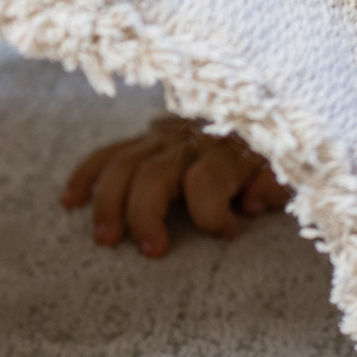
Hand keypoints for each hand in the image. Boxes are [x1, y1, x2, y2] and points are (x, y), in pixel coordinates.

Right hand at [59, 116, 289, 255]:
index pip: (207, 182)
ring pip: (123, 165)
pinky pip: (108, 153)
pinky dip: (87, 174)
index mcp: (226, 151)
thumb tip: (252, 202)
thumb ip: (276, 184)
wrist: (262, 105)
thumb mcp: (287, 169)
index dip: (212, 215)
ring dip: (109, 202)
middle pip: (153, 175)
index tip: (229, 234)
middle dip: (145, 214)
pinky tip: (69, 201)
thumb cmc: (273, 152)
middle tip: (150, 251)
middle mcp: (188, 142)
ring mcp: (161, 138)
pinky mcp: (145, 138)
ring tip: (105, 239)